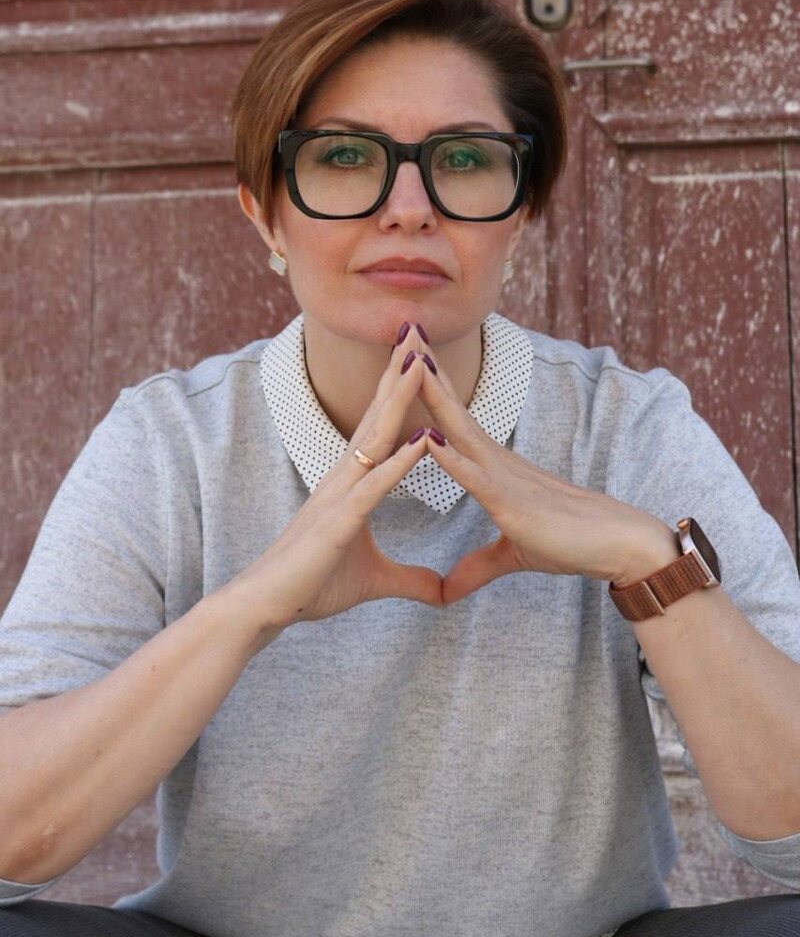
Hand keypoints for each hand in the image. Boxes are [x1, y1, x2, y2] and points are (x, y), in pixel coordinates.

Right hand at [230, 337, 442, 636]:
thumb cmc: (312, 586)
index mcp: (351, 483)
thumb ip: (410, 579)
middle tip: (418, 330)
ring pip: (376, 437)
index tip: (418, 355)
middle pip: (378, 415)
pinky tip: (424, 439)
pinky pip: (376, 485)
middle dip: (399, 372)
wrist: (266, 606)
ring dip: (400, 399)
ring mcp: (341, 495)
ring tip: (422, 362)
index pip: (380, 427)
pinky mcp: (340, 521)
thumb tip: (442, 590)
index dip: (399, 391)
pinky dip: (401, 461)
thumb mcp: (375, 580)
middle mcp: (344, 478)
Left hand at [412, 332, 674, 603]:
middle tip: (401, 326)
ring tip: (407, 360)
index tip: (405, 353)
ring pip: (459, 429)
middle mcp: (495, 460)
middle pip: (451, 406)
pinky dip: (449, 458)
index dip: (429, 385)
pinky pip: (474, 476)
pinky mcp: (511, 503)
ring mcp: (503, 477)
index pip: (451, 418)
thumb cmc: (568, 543)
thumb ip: (478, 566)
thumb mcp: (513, 555)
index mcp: (491, 466)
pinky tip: (427, 439)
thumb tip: (449, 591)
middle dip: (424, 369)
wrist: (616, 547)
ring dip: (432, 396)